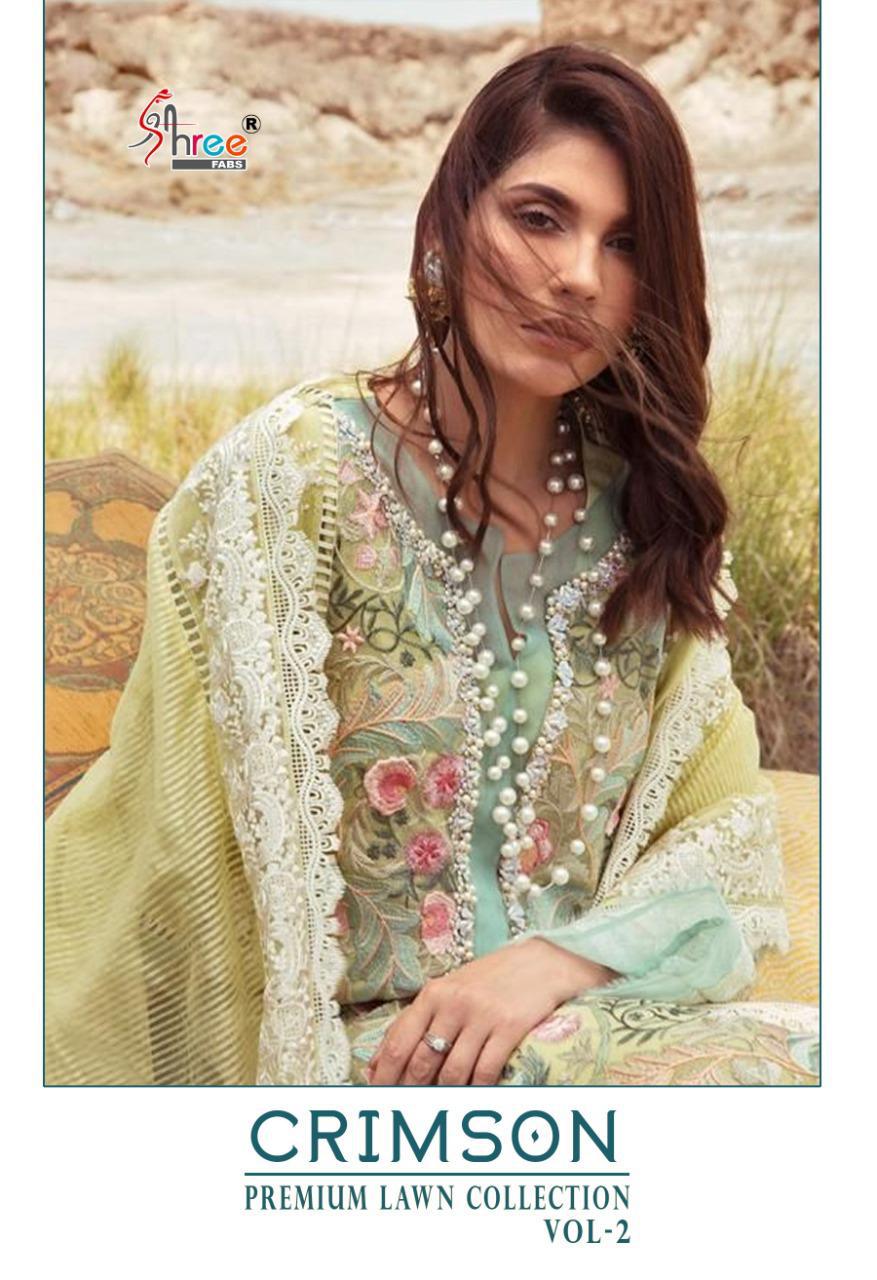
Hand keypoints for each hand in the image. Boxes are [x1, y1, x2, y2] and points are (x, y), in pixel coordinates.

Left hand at [365, 938, 617, 1086]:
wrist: (540, 962)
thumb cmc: (489, 980)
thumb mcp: (449, 991)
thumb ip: (416, 1022)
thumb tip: (377, 1064)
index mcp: (433, 994)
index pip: (398, 1041)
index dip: (386, 1075)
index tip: (380, 1095)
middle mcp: (454, 1003)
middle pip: (423, 1062)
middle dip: (412, 1091)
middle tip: (408, 1110)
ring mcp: (482, 1015)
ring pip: (454, 1072)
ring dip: (445, 1096)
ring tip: (440, 1108)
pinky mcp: (509, 1027)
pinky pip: (486, 1071)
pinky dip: (476, 1091)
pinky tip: (473, 1098)